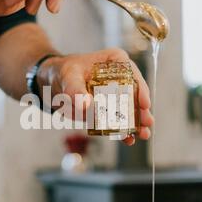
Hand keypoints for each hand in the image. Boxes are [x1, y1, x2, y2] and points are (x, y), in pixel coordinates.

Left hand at [38, 48, 152, 145]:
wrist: (54, 83)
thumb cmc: (64, 72)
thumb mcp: (68, 76)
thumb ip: (75, 90)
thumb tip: (86, 104)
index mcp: (115, 61)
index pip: (132, 74)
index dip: (140, 89)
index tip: (144, 104)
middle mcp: (120, 77)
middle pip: (136, 94)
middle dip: (142, 110)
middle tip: (147, 122)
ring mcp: (116, 95)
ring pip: (130, 110)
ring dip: (136, 123)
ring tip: (143, 134)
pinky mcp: (109, 110)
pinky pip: (118, 121)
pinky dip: (122, 131)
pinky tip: (128, 140)